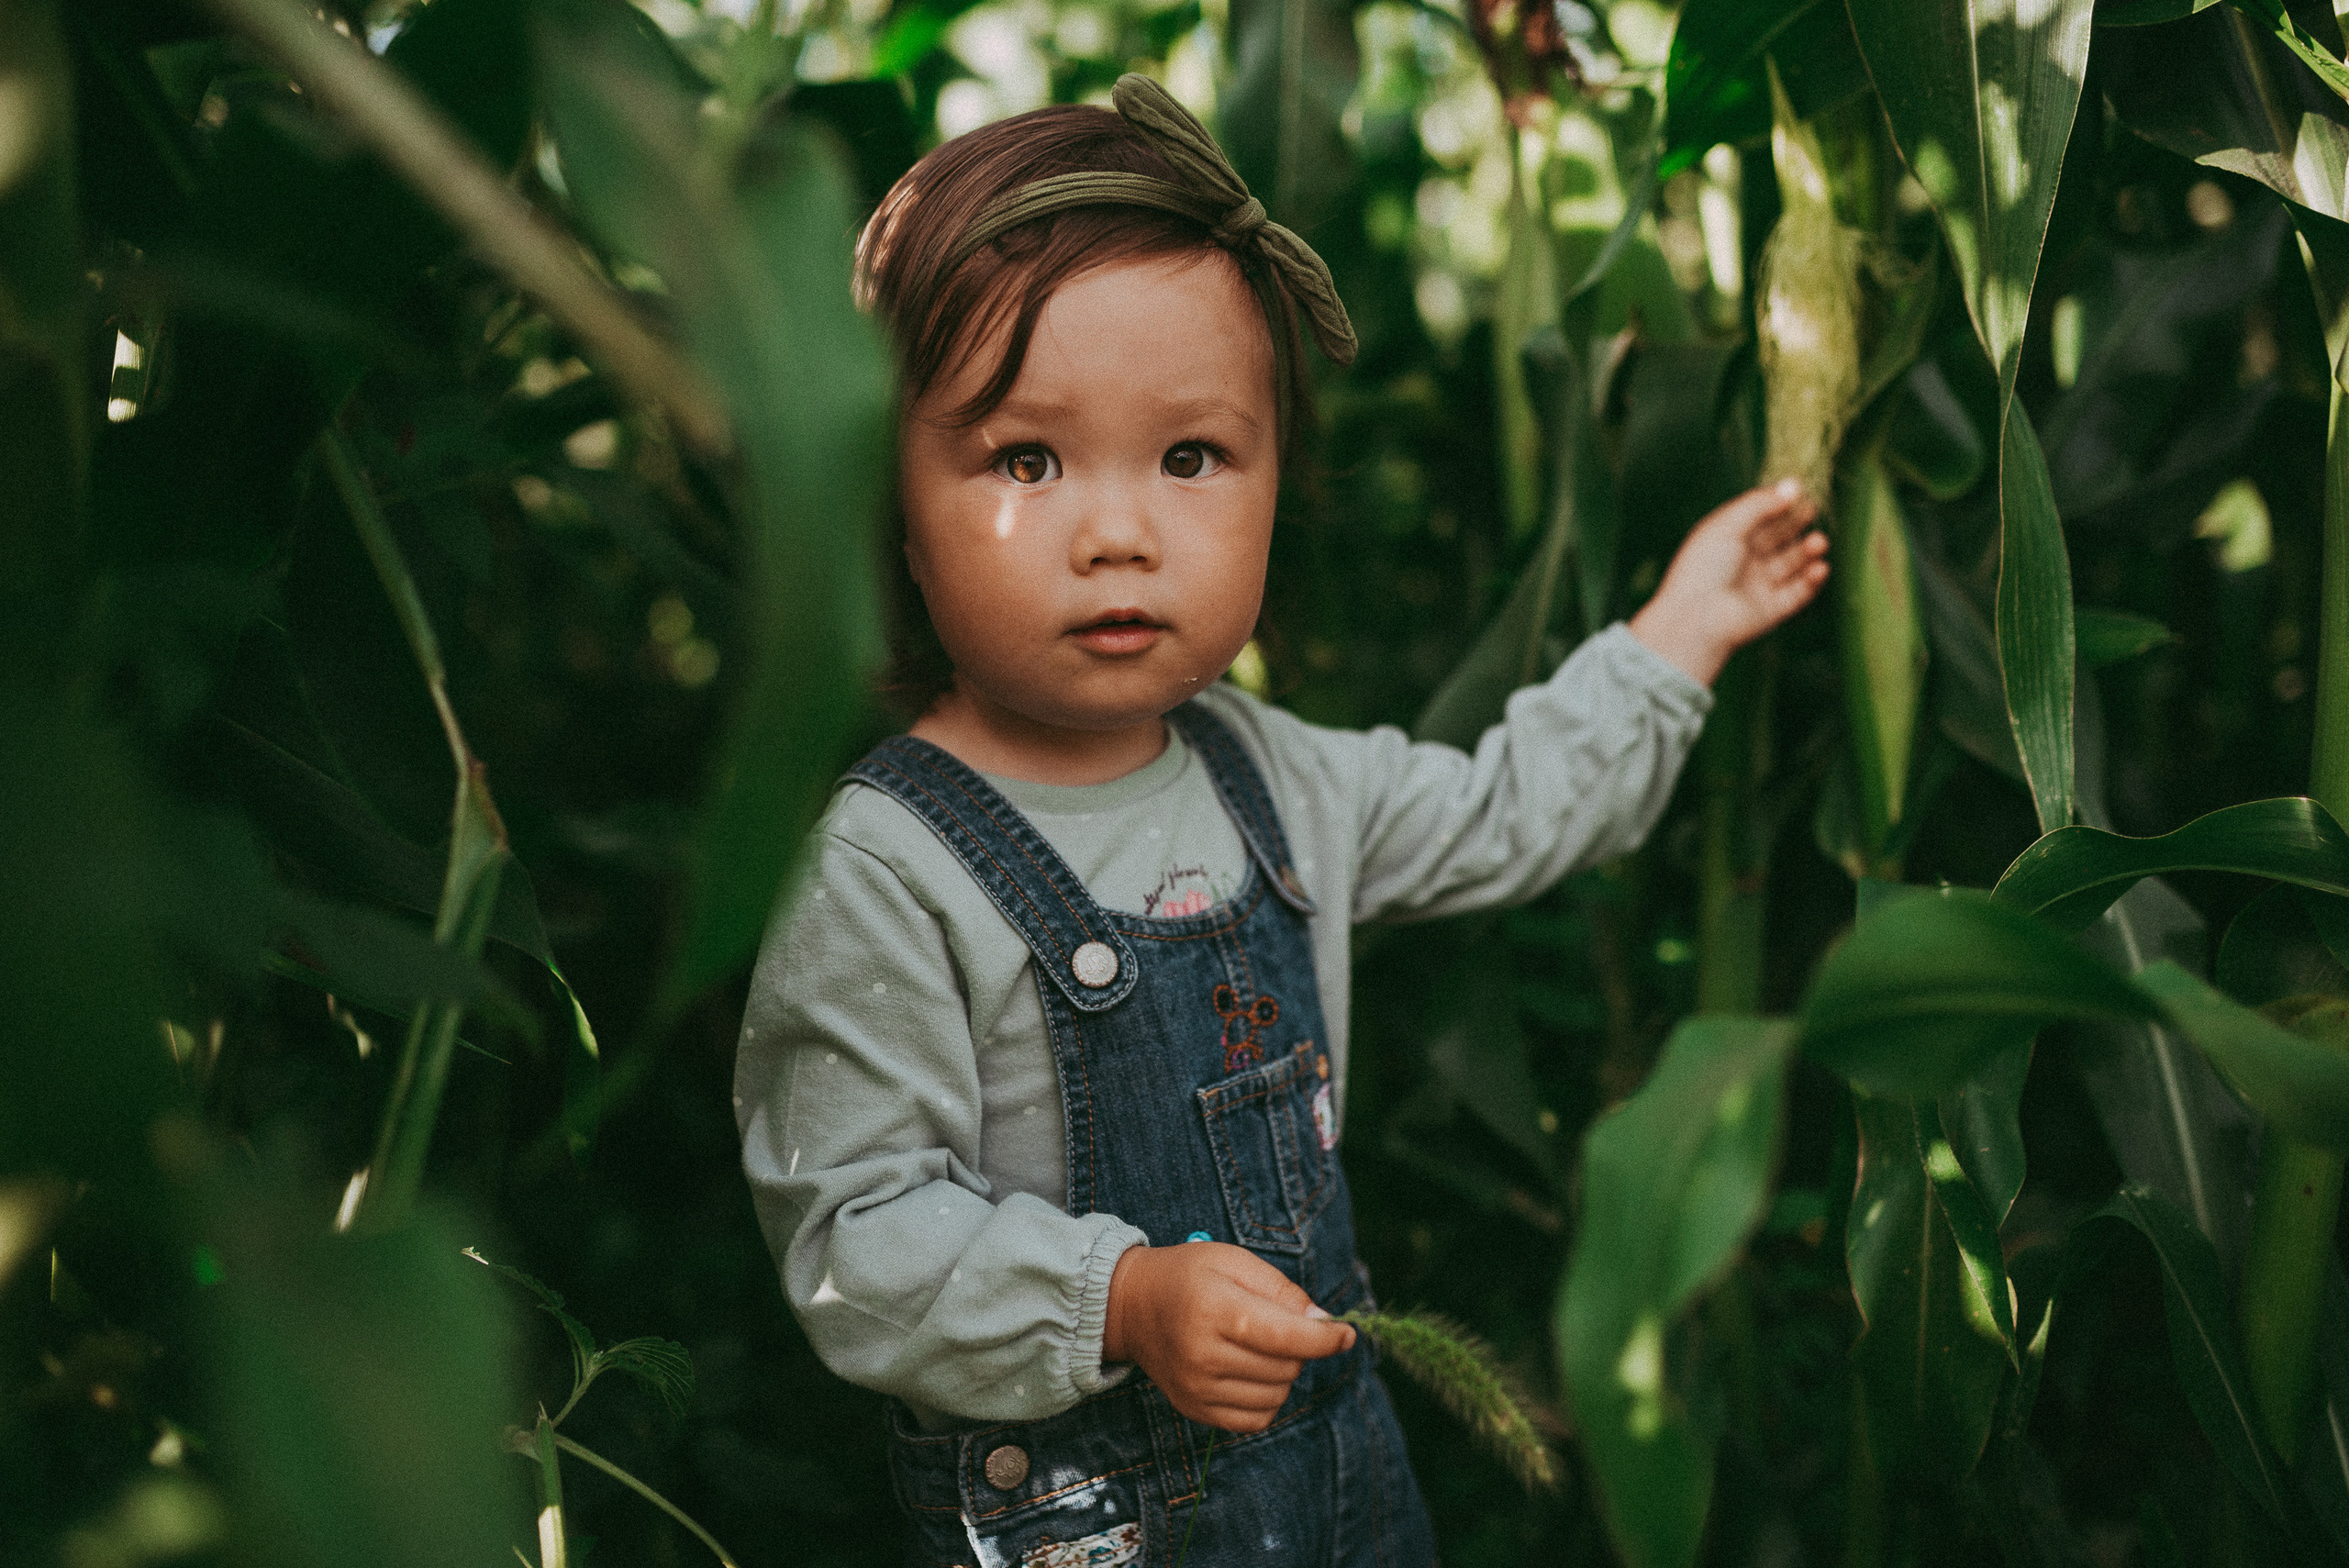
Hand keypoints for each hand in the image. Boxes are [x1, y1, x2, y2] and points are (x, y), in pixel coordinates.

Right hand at [1102, 1242, 1355, 1431]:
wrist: (1130, 1306)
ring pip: (1276, 1396)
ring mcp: (1197, 1388)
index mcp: (1215, 1309)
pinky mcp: (1194, 1409)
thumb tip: (1323, 1325)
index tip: (1346, 1334)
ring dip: (1282, 1374)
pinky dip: (1266, 1399)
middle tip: (1278, 1325)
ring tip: (1258, 1347)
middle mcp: (1203, 1354)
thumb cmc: (1188, 1276)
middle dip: (1298, 1347)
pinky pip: (1255, 1420)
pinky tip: (1251, 1373)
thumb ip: (1282, 1290)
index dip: (1325, 1338)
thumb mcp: (1234, 1261)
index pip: (1286, 1336)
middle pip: (1286, 1367)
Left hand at [1627, 478, 1828, 685]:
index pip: (1759, 516)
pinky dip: (1812, 580)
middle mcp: (1744, 561)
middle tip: (1811, 512)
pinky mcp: (1772, 609)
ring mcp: (1758, 585)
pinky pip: (1798, 593)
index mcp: (1727, 539)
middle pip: (1778, 537)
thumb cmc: (1704, 568)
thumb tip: (1792, 486)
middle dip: (1796, 524)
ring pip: (1792, 564)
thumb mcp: (1728, 526)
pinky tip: (1819, 568)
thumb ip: (1759, 504)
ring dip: (1808, 551)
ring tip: (1819, 542)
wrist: (1697, 618)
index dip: (1779, 504)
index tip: (1800, 491)